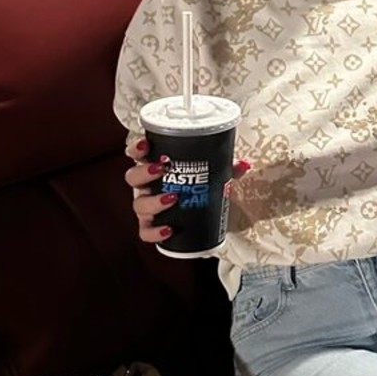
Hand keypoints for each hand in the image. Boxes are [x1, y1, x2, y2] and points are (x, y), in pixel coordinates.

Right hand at [124, 139, 249, 245]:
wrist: (204, 217)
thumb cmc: (200, 188)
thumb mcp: (214, 175)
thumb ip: (227, 169)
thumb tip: (244, 164)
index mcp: (155, 168)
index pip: (138, 154)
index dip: (137, 148)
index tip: (146, 144)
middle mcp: (146, 186)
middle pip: (132, 178)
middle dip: (143, 172)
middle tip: (162, 169)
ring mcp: (146, 207)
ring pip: (138, 204)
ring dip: (153, 201)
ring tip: (173, 197)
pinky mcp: (151, 227)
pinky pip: (146, 232)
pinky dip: (155, 231)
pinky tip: (169, 229)